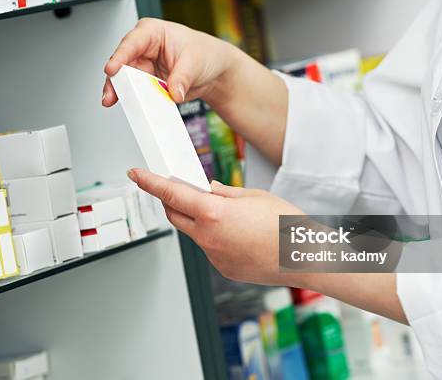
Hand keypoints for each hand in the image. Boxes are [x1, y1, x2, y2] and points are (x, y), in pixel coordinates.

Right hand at [103, 18, 241, 106]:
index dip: (119, 56)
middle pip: (122, 64)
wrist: (214, 71)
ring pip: (126, 81)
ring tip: (122, 104)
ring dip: (124, 94)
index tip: (111, 69)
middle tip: (112, 95)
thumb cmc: (205, 53)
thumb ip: (181, 78)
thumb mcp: (195, 62)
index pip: (131, 43)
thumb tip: (172, 92)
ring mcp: (144, 67)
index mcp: (152, 32)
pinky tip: (136, 108)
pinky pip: (138, 93)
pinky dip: (137, 102)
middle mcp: (143, 49)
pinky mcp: (147, 84)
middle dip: (116, 81)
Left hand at [127, 168, 303, 285]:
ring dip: (199, 219)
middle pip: (175, 215)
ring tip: (229, 214)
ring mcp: (214, 255)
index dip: (150, 182)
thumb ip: (223, 193)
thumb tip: (207, 190)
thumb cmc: (285, 225)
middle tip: (181, 188)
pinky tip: (239, 233)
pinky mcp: (223, 267)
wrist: (305, 257)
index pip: (171, 194)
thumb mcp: (254, 196)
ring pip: (194, 232)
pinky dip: (216, 236)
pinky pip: (210, 247)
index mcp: (213, 214)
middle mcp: (208, 237)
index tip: (137, 174)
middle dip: (172, 200)